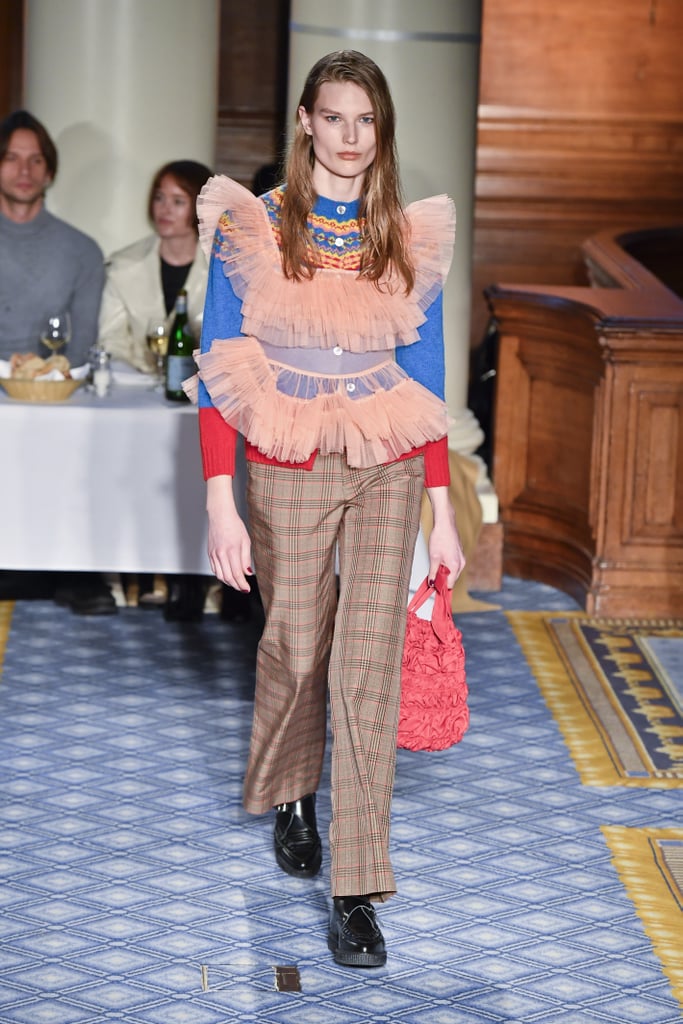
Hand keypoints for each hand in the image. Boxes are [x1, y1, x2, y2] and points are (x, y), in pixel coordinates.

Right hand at [206, 476, 252, 591]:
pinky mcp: (210, 553)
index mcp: (231, 551)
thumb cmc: (234, 526)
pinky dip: (221, 576)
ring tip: (237, 583)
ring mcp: (213, 554)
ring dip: (228, 582)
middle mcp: (220, 554)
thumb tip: (247, 573)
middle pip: (227, 577)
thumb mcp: (245, 541)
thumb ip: (246, 559)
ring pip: (220, 575)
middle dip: (236, 585)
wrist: (220, 515)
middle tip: (243, 588)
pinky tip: (228, 576)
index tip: (247, 589)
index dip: (242, 584)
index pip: (236, 574)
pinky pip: (215, 569)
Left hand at [426, 485, 465, 589]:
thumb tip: (432, 583)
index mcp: (455, 566)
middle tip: (431, 576)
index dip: (441, 588)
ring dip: (443, 571)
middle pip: (451, 578)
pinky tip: (439, 559)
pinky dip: (446, 565)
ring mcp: (461, 558)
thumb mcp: (433, 557)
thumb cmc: (440, 537)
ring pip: (452, 571)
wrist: (445, 523)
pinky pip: (453, 564)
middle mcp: (461, 563)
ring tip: (434, 564)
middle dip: (441, 579)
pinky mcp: (459, 554)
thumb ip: (433, 572)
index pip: (450, 585)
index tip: (433, 589)